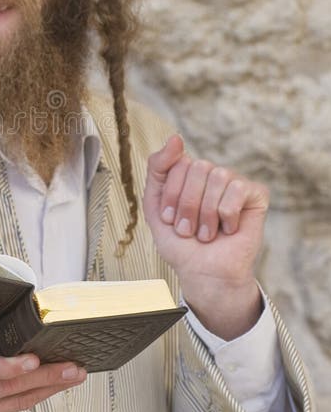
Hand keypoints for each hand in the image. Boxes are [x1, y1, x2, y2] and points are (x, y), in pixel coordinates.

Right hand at [0, 348, 85, 411]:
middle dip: (45, 376)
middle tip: (73, 366)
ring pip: (16, 402)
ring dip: (48, 388)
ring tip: (74, 374)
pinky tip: (50, 384)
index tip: (33, 358)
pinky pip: (10, 409)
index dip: (9, 366)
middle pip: (8, 388)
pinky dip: (31, 396)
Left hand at [143, 135, 268, 339]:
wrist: (203, 273)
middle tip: (189, 229)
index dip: (170, 195)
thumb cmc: (180, 243)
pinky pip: (238, 189)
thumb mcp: (155, 205)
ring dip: (207, 214)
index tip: (170, 219)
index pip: (177, 163)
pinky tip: (228, 228)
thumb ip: (158, 168)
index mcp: (188, 173)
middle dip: (188, 205)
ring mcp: (234, 182)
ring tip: (206, 233)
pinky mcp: (256, 195)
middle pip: (197, 166)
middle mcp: (212, 173)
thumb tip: (176, 138)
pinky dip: (227, 215)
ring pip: (218, 176)